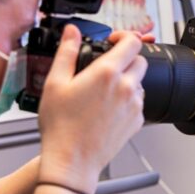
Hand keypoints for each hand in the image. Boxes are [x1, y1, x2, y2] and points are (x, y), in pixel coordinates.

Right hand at [37, 24, 146, 192]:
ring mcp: (135, 106)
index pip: (132, 42)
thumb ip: (66, 52)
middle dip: (126, 59)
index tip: (113, 42)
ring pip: (140, 82)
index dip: (123, 37)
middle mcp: (127, 87)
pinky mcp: (137, 122)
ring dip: (127, 80)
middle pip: (140, 60)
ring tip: (103, 92)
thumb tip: (71, 32)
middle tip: (106, 67)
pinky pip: (138, 103)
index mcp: (107, 73)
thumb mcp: (55, 83)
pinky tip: (107, 109)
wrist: (72, 161)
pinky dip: (127, 101)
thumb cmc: (61, 127)